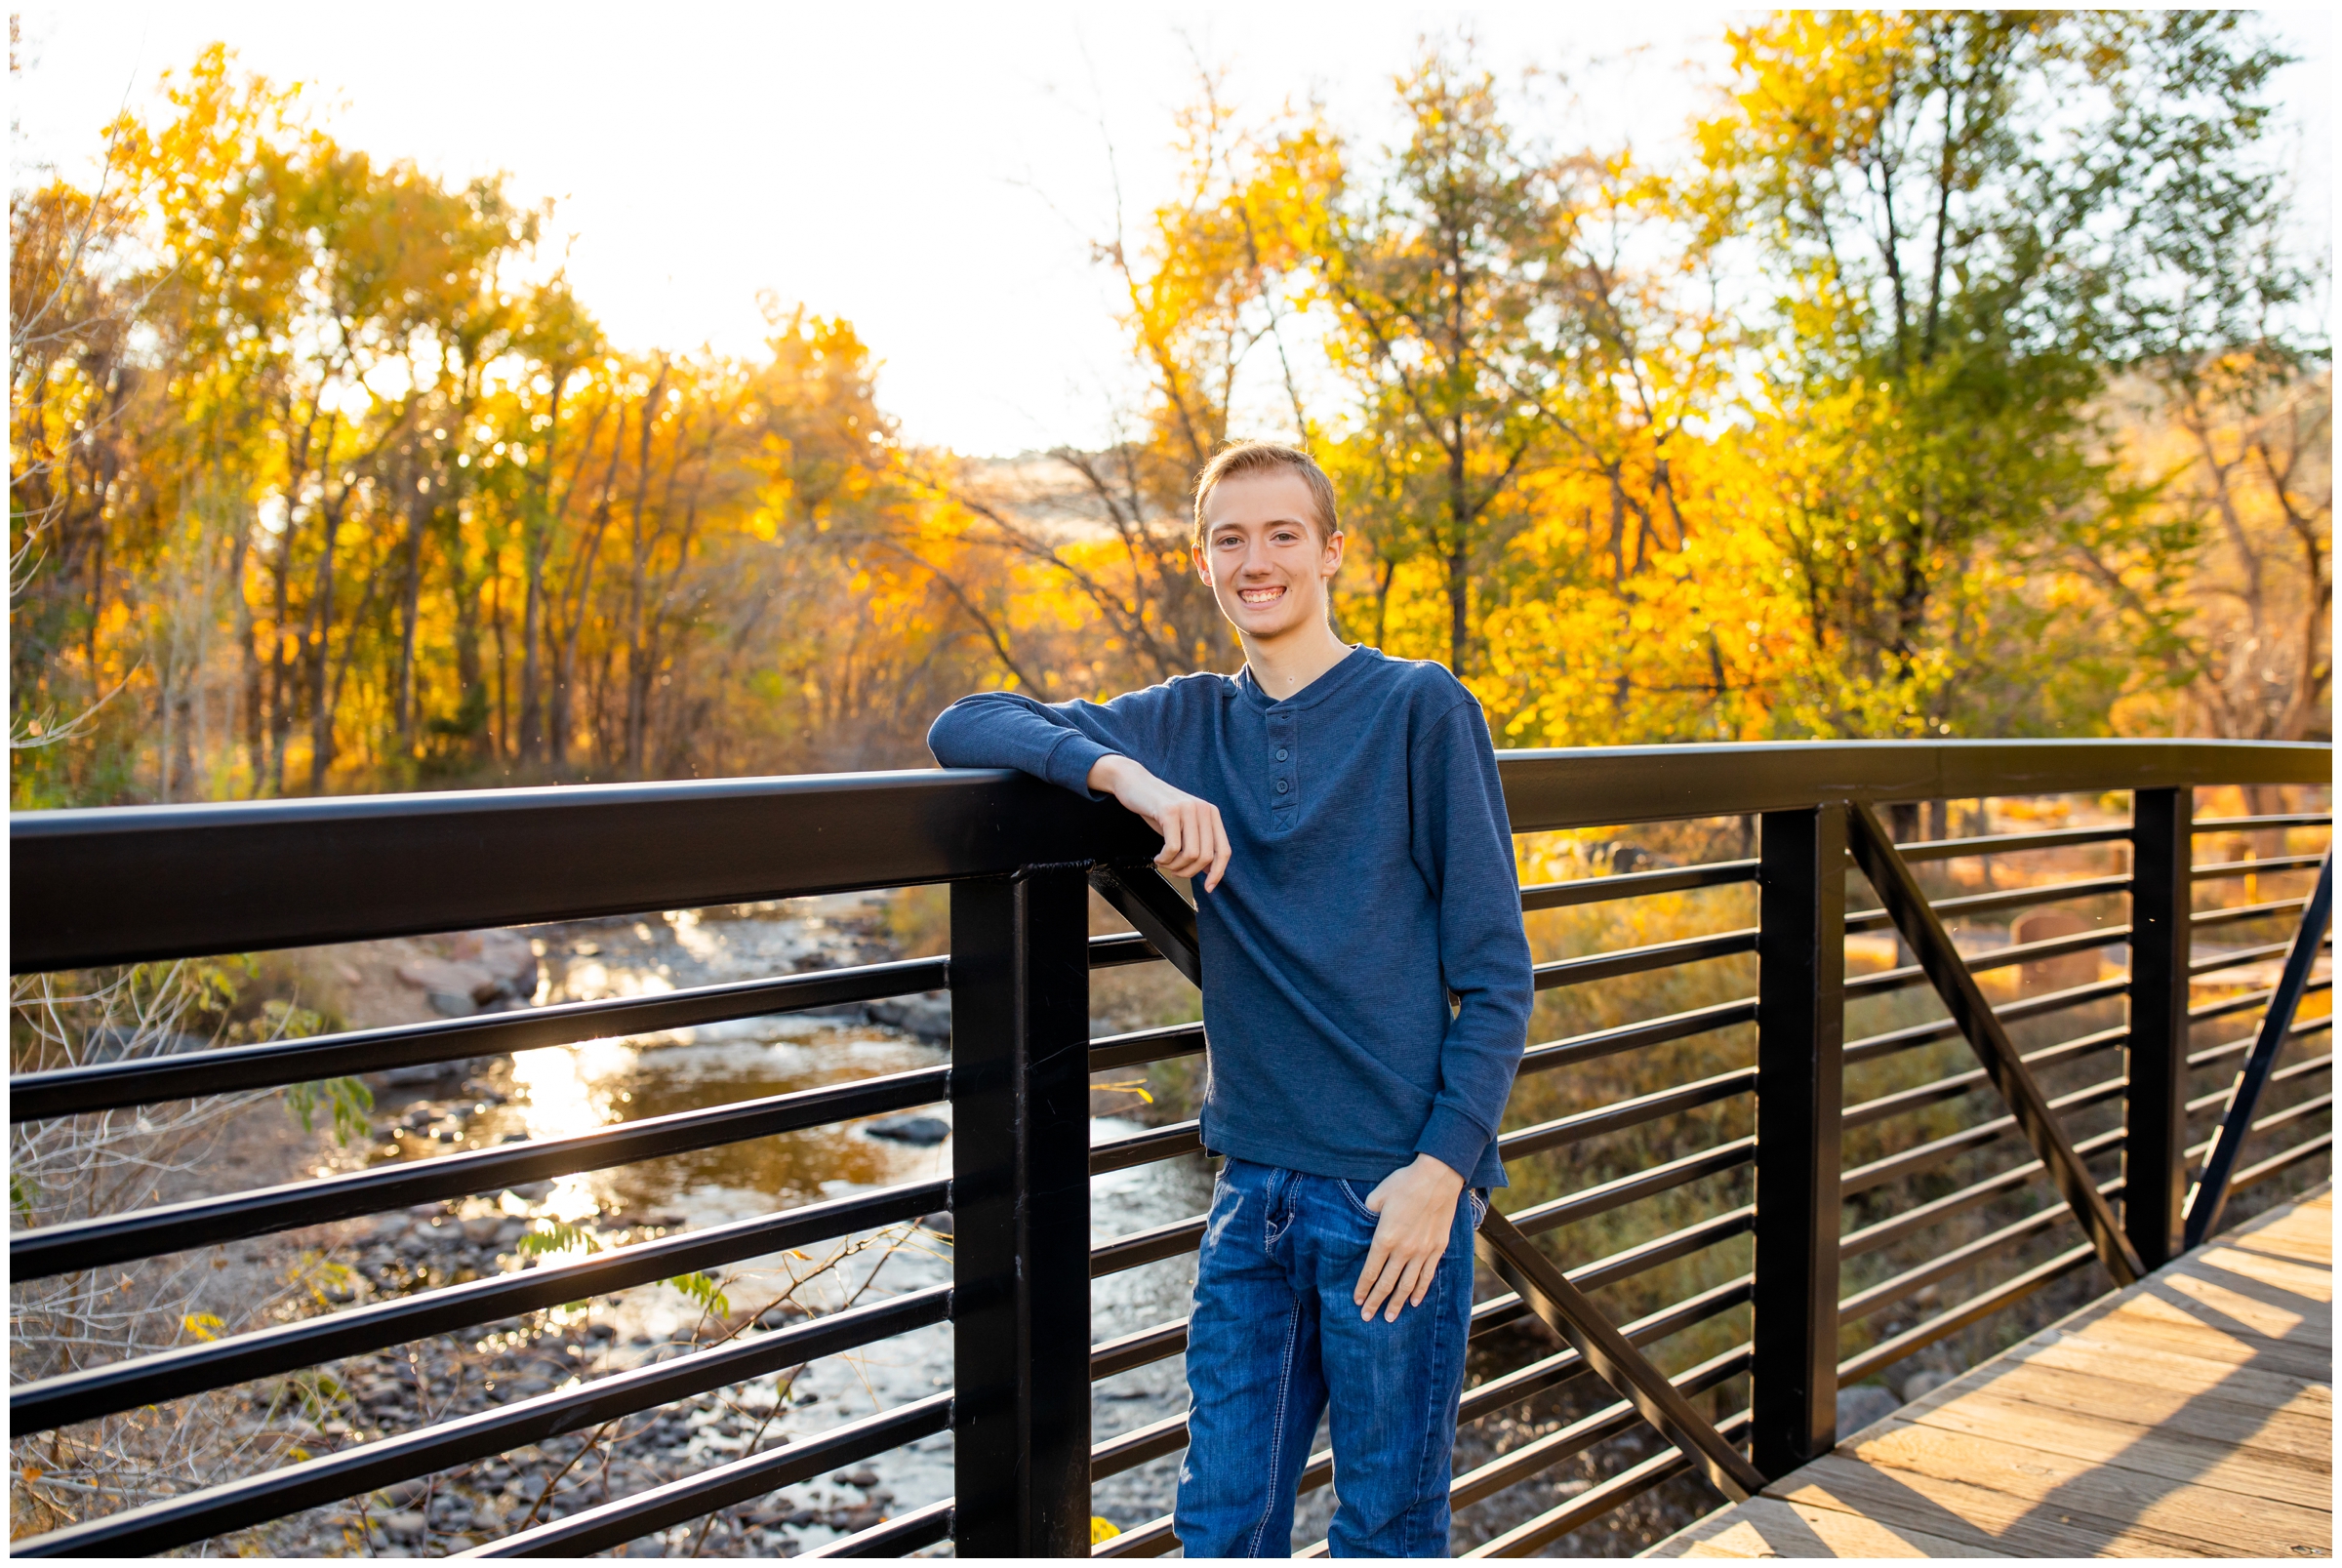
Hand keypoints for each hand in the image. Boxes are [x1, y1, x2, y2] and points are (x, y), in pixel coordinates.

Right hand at [1088, 755, 1230, 891]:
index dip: (1217, 873)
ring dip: (1174, 866)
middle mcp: (1203, 809)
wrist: (1134, 784)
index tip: (1207, 888)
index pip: (1223, 850)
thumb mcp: (1183, 826)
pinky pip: (1173, 848)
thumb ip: (1199, 844)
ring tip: (1164, 862)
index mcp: (1211, 814)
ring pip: (1190, 855)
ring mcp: (1187, 808)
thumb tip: (1210, 871)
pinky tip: (1157, 857)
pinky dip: (1164, 859)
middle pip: (1205, 857)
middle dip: (1188, 872)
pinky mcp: (1170, 811)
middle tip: (1173, 870)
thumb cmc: (1158, 809)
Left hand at [1353, 1153, 1466, 1321]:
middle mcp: (1403, 1250)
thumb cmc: (1405, 1183)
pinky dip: (1420, 1290)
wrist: (1438, 1177)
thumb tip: (1365, 1221)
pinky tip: (1415, 1301)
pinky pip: (1427, 1275)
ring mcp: (1422, 1251)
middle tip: (1368, 1318)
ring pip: (1408, 1285)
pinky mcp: (1437, 1248)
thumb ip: (1369, 1212)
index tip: (1357, 1301)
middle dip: (1376, 1302)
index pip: (1370, 1270)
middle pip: (1387, 1283)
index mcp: (1385, 1238)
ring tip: (1390, 1317)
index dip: (1363, 1288)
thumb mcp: (1378, 1195)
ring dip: (1398, 1303)